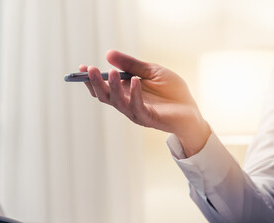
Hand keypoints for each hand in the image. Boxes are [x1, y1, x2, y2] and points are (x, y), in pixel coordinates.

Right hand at [80, 50, 210, 155]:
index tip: (82, 67)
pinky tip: (135, 81)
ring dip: (113, 87)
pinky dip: (135, 94)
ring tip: (112, 72)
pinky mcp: (149, 118)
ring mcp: (137, 112)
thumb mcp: (152, 71)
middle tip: (90, 69)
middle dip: (95, 83)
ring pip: (118, 102)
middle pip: (105, 96)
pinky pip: (138, 107)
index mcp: (125, 92)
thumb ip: (132, 65)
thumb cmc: (172, 91)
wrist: (191, 110)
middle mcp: (127, 104)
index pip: (103, 87)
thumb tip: (108, 54)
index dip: (91, 79)